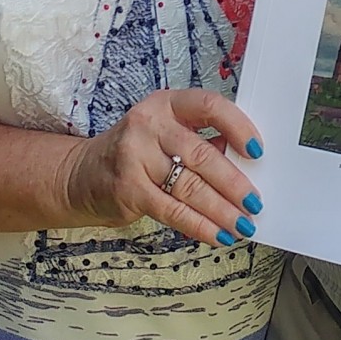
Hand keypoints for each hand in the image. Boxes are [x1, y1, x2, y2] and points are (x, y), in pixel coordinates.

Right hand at [63, 89, 266, 246]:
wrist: (82, 175)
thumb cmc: (136, 153)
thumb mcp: (166, 134)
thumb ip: (202, 141)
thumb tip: (245, 164)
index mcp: (166, 104)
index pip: (209, 106)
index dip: (238, 127)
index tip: (258, 150)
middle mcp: (149, 124)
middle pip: (202, 154)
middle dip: (234, 184)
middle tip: (255, 203)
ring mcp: (135, 156)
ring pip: (190, 187)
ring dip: (222, 210)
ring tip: (243, 224)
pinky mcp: (128, 188)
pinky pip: (173, 211)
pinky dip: (199, 226)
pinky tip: (217, 235)